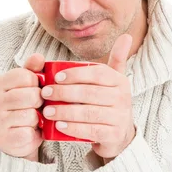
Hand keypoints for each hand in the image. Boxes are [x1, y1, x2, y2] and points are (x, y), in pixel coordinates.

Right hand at [0, 53, 44, 161]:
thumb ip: (33, 69)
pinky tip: (29, 131)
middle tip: (37, 106)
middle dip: (40, 102)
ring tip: (33, 119)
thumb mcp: (29, 85)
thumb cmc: (25, 106)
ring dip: (37, 118)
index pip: (25, 76)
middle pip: (31, 95)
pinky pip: (27, 133)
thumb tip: (38, 57)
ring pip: (30, 115)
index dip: (37, 83)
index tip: (35, 89)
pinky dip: (33, 133)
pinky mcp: (2, 139)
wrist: (18, 137)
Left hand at [41, 34, 134, 158]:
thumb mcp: (115, 81)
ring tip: (47, 110)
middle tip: (45, 93)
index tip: (56, 77)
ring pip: (89, 112)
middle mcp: (123, 98)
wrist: (119, 135)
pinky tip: (59, 126)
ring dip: (65, 111)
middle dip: (64, 92)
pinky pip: (91, 130)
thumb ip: (117, 58)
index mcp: (120, 81)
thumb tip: (126, 36)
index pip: (98, 74)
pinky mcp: (114, 135)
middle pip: (90, 93)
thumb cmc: (110, 102)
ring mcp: (119, 118)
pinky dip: (74, 128)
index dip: (76, 74)